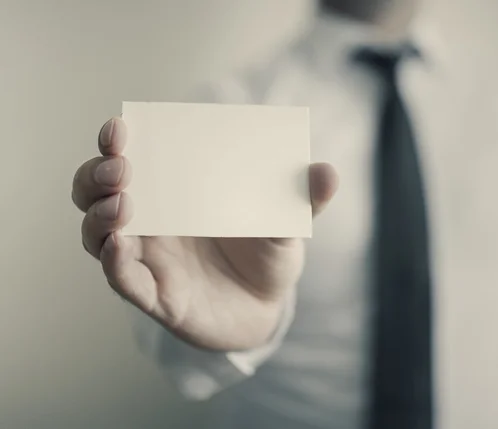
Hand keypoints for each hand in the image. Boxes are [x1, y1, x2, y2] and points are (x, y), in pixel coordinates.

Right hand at [72, 117, 337, 350]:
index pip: (130, 156)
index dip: (115, 140)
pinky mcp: (154, 294)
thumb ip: (303, 197)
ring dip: (98, 215)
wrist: (267, 306)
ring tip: (123, 204)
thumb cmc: (267, 252)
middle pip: (97, 189)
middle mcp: (152, 220)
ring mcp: (148, 256)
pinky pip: (122, 279)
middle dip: (98, 173)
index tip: (121, 126)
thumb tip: (327, 171)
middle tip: (122, 168)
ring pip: (97, 233)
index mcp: (176, 190)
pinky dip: (113, 263)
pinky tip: (119, 245)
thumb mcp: (286, 220)